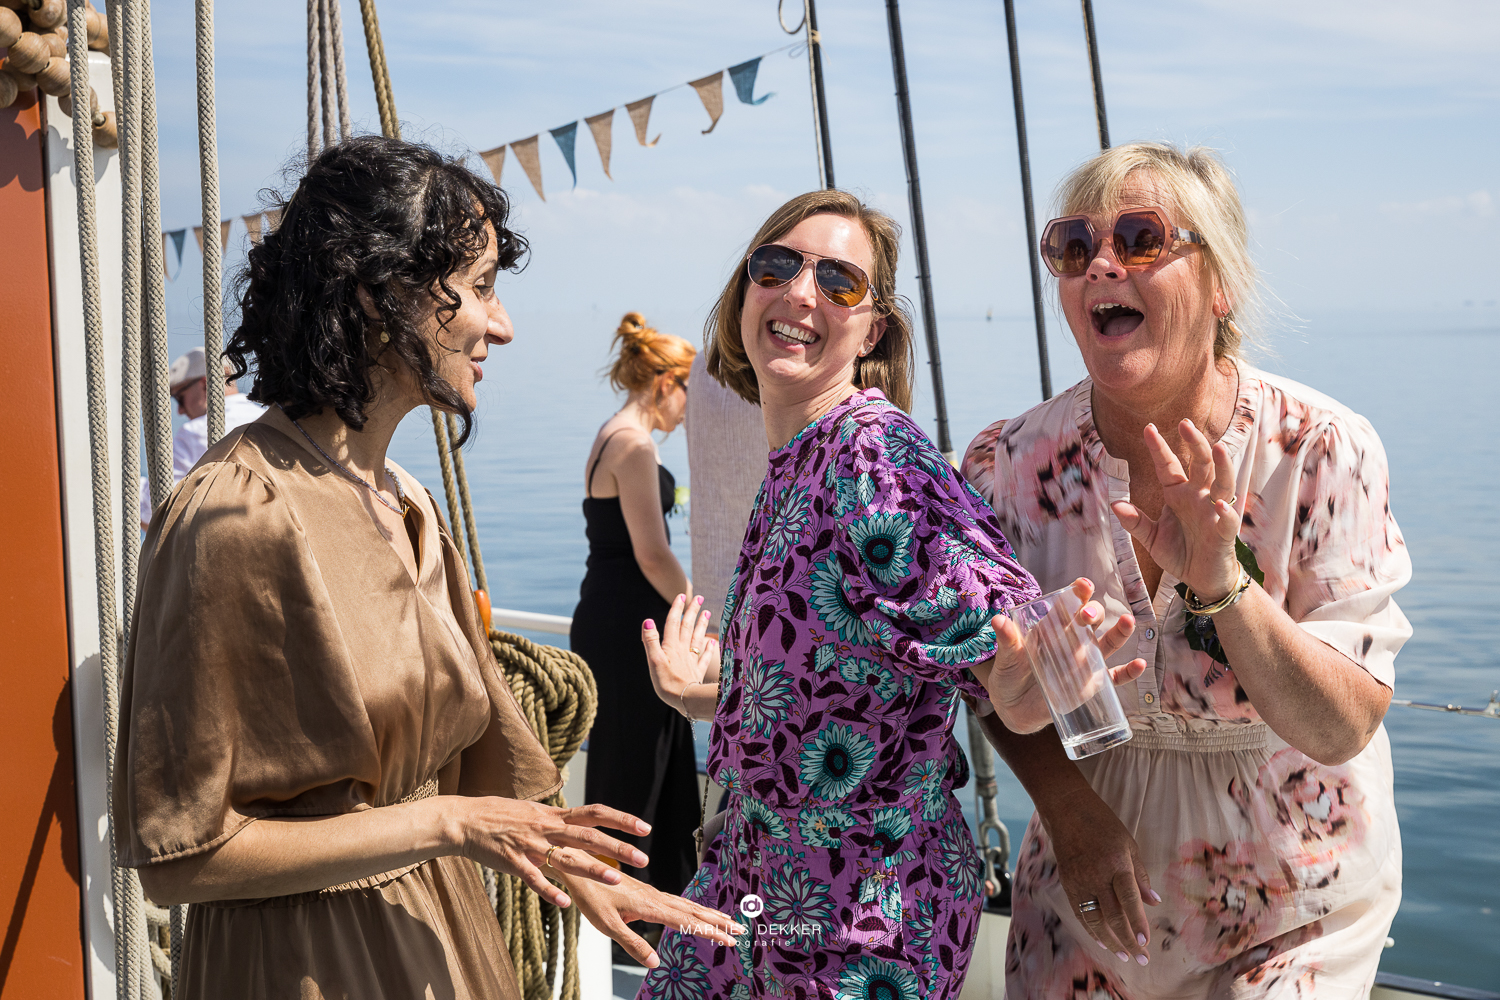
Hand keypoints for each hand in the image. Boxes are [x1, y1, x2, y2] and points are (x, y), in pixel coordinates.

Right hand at [456, 798, 650, 907]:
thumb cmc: (499, 815)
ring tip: (616, 881)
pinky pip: (534, 879)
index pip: (595, 813)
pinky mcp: (513, 862)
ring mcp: (530, 845)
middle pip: (588, 835)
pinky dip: (550, 892)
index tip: (645, 828)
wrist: (465, 820)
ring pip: (566, 858)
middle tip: (643, 858)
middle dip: (617, 847)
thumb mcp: (533, 812)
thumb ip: (556, 820)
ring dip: (593, 869)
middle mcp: (546, 827)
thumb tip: (577, 820)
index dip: (621, 819)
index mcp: (553, 815)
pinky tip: (565, 904)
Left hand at [560, 865, 743, 967]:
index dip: (710, 932)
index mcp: (650, 906)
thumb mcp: (607, 925)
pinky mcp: (646, 893)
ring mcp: (652, 894)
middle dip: (719, 922)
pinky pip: (677, 902)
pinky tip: (696, 913)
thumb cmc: (590, 894)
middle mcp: (655, 898)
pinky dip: (694, 909)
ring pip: (687, 905)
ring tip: (728, 922)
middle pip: (694, 910)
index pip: (687, 922)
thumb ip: (632, 943)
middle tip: (741, 931)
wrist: (579, 866)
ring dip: (709, 914)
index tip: (730, 940)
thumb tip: (655, 963)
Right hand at [642, 594, 719, 710]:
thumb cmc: (667, 682)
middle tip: (699, 598)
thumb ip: (651, 641)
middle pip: (687, 627)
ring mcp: (691, 661)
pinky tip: (713, 642)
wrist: (686, 700)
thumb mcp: (654, 660)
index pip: (673, 623)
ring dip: (701, 625)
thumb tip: (648, 621)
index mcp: (671, 647)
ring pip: (697, 639)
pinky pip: (704, 658)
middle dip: (692, 612)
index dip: (677, 609)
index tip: (682, 595)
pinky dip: (708, 649)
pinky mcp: (697, 672)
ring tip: (708, 612)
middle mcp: (682, 651)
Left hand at [973, 578, 1146, 733]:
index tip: (1082, 585)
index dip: (1078, 593)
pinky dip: (1128, 673)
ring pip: (1108, 644)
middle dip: (1092, 613)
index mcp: (1053, 628)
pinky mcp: (1091, 685)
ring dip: (1119, 633)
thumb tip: (998, 620)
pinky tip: (1140, 665)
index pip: (1068, 606)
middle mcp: (1074, 640)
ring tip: (1128, 621)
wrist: (1014, 708)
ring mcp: (1086, 662)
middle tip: (1087, 615)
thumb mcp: (1006, 659)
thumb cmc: (1010, 676)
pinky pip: (1114, 677)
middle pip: (1090, 621)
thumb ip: (1007, 641)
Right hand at [1043, 787, 1158, 965]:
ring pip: (1095, 920)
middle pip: (1113, 916)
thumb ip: (1140, 876)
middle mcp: (1097, 876)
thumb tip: (1154, 903)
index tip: (1146, 942)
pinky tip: (1103, 941)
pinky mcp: (1068, 884)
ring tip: (1125, 956)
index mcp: (1117, 864)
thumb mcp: (1129, 845)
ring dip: (1111, 941)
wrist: (1067, 810)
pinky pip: (1080, 913)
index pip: (1129, 899)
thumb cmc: (1103, 825)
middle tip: (1142, 959)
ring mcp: (1080, 881)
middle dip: (1128, 941)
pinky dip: (1091, 930)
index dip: (1138, 923)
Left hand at [1111, 419, 1240, 600]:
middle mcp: (1198, 498)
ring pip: (1222, 484)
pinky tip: (1220, 504)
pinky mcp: (1224, 535)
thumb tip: (1114, 504)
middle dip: (1195, 444)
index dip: (1159, 449)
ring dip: (1221, 467)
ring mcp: (1213, 514)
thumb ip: (1135, 522)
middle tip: (1185, 423)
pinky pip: (1228, 521)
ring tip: (1217, 448)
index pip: (1168, 466)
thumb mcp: (1151, 539)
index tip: (1148, 428)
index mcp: (1178, 495)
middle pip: (1200, 465)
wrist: (1202, 580)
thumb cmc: (1180, 553)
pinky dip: (1226, 512)